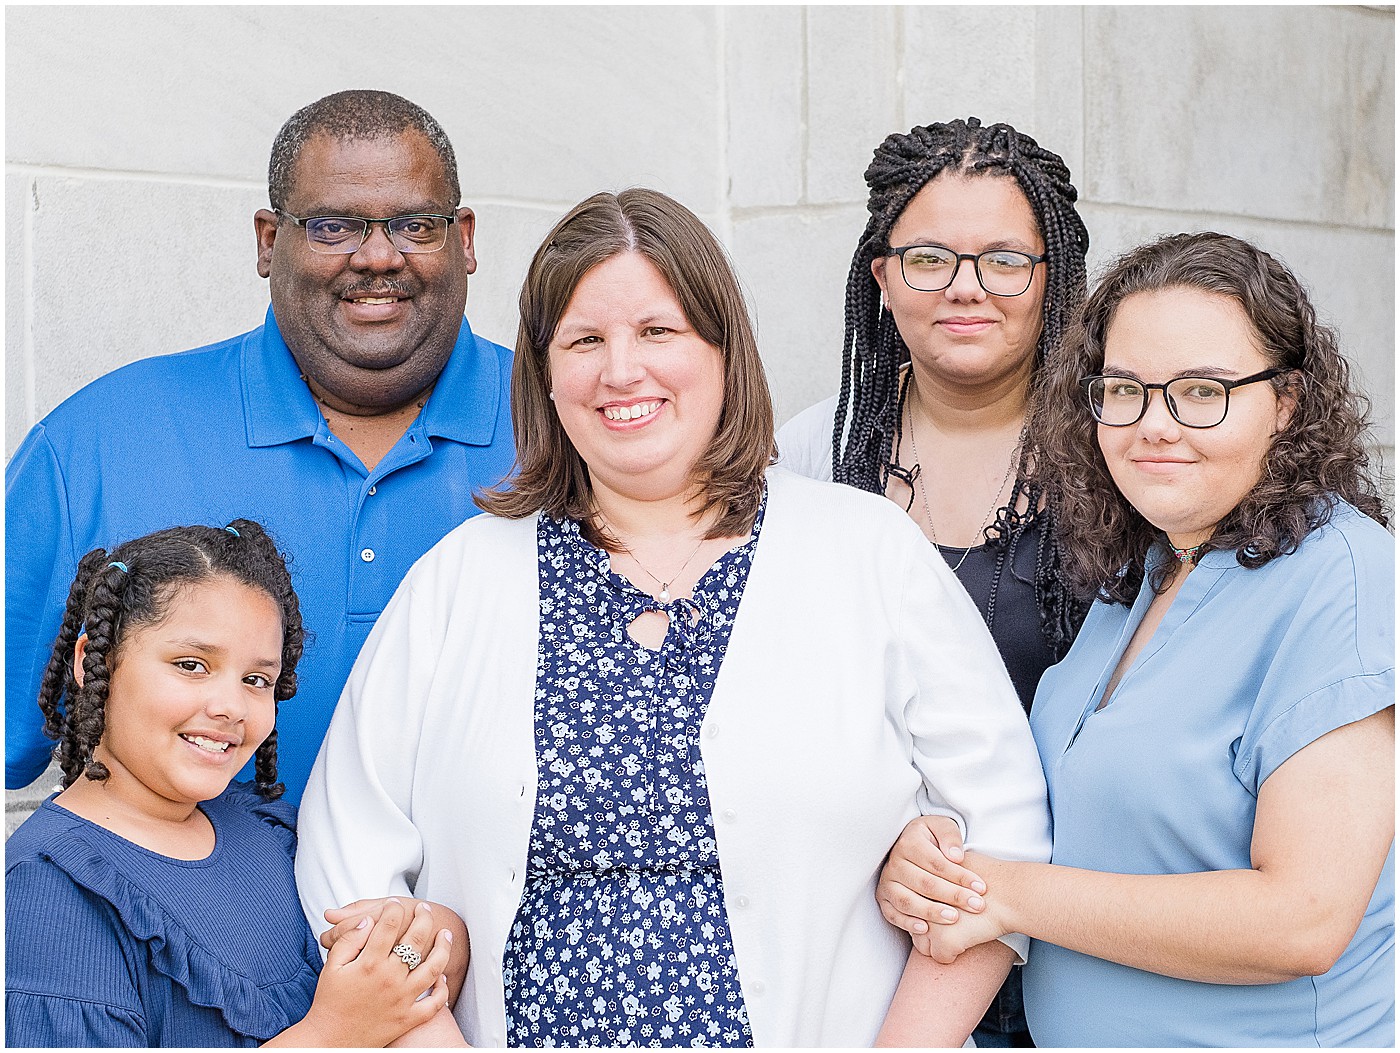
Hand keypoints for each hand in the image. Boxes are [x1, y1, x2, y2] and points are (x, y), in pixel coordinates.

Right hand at [299, 899, 453, 1045]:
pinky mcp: (408, 1018)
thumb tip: (367, 920)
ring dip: (443, 947)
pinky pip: (434, 1003)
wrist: (330, 1041)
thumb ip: (349, 939)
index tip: (395, 904)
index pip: (389, 925)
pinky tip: (441, 975)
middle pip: (416, 939)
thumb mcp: (332, 966)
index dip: (394, 909)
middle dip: (424, 918)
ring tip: (445, 934)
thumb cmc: (329, 1003)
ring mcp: (402, 999)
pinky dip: (442, 988)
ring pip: (434, 967)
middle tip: (425, 909)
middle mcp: (390, 978)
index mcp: (370, 963)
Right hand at [878, 815, 987, 941]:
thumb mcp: (943, 827)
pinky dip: (907, 923)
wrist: (914, 845)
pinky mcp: (884, 898)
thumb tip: (955, 857)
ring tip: (955, 918)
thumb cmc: (933, 838)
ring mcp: (887, 882)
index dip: (960, 876)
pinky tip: (925, 929)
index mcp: (908, 843)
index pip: (936, 863)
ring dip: (932, 912)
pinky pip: (892, 914)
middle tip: (977, 905)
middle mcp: (894, 863)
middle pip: (925, 883)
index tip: (981, 887)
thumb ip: (950, 837)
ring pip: (908, 901)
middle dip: (953, 896)